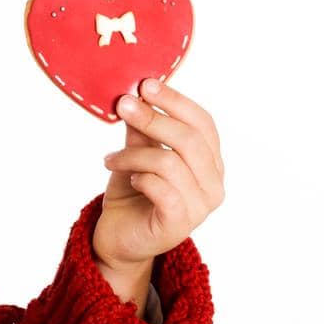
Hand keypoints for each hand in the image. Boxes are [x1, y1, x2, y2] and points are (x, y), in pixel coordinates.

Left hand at [94, 78, 225, 269]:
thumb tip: (134, 95)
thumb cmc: (133, 194)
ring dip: (133, 154)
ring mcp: (200, 206)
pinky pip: (163, 190)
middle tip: (122, 105)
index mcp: (210, 162)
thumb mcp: (136, 155)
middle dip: (153, 118)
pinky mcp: (179, 224)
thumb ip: (141, 131)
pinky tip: (128, 178)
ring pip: (170, 163)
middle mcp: (213, 183)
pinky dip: (141, 177)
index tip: (145, 84)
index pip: (203, 123)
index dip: (176, 101)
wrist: (120, 239)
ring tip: (110, 159)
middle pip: (189, 140)